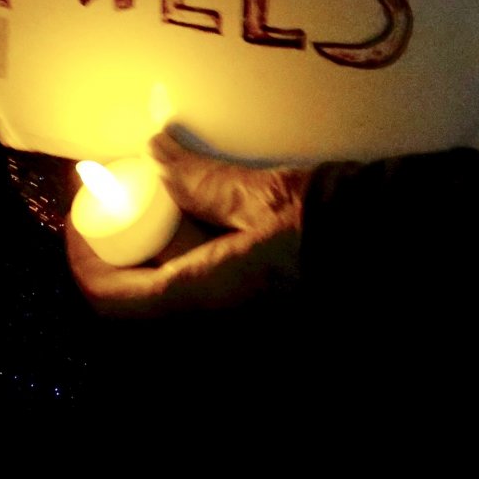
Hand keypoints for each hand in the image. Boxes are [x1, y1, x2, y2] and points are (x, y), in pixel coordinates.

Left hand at [65, 131, 307, 317]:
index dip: (84, 259)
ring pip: (175, 293)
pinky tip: (209, 217)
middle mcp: (213, 323)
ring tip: (170, 199)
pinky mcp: (258, 314)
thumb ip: (201, 179)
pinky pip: (207, 292)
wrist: (396, 250)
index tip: (82, 217)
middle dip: (127, 246)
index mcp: (202, 296)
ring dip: (162, 251)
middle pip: (141, 295)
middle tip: (128, 198)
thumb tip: (155, 153)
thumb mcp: (260, 192)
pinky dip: (194, 257)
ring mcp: (237, 324)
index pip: (112, 298)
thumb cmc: (329, 224)